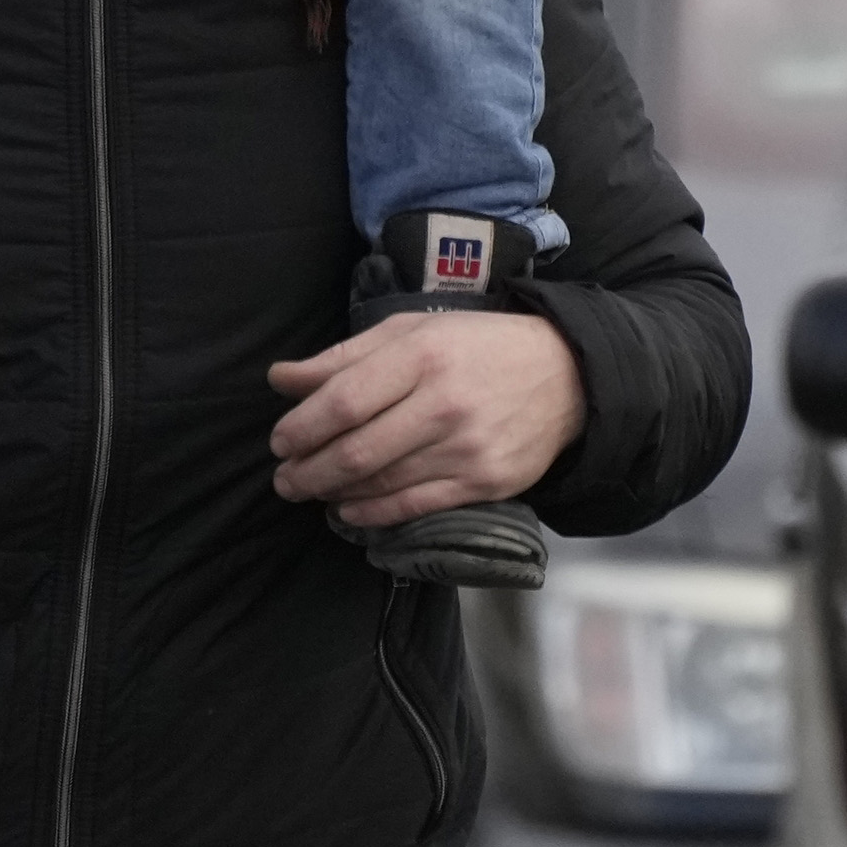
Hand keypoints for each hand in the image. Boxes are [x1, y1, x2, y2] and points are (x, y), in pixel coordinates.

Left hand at [266, 306, 582, 529]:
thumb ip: (344, 358)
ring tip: (311, 490)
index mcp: (422, 356)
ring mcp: (467, 449)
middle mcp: (444, 404)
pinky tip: (349, 510)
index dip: (301, 428)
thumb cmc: (477, 346)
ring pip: (381, 484)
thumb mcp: (412, 332)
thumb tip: (280, 379)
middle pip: (355, 451)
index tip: (280, 441)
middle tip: (284, 478)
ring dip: (333, 494)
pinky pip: (414, 507)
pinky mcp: (485, 484)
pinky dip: (372, 515)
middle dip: (307, 471)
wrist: (567, 376)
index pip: (342, 402)